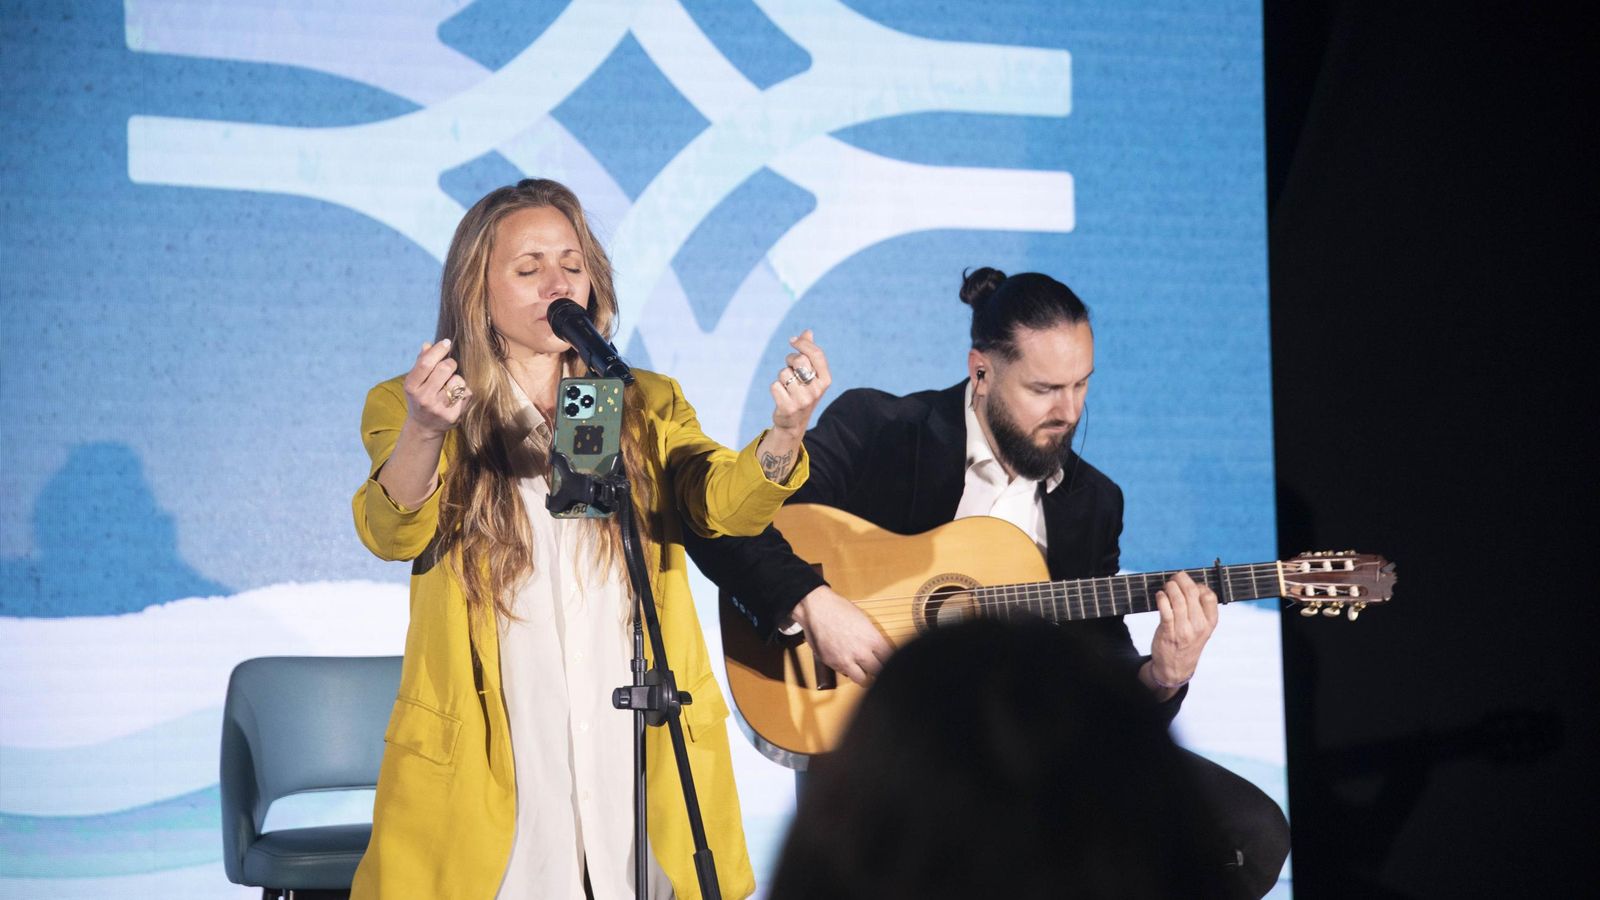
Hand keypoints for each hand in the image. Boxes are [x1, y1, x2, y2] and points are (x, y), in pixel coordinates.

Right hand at [402, 339, 470, 435]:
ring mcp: (438, 408)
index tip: (446, 343)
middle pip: (445, 368)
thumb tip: (428, 344)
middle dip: (450, 363)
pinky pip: (466, 393)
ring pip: (458, 380)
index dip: (438, 350)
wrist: (424, 427)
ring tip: (450, 385)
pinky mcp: (452, 416)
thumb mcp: (415, 381)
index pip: (426, 363)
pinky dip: (464, 391)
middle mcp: (423, 398)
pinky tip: (455, 397)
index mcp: (411, 386)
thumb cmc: (420, 397)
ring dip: (458, 378)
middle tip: (449, 366)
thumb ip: (421, 362)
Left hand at [769, 329, 830, 435]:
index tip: (792, 341)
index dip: (803, 344)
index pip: (816, 355)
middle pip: (799, 360)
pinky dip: (775, 388)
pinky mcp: (788, 407)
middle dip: (790, 360)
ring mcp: (803, 400)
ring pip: (784, 373)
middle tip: (790, 368)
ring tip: (787, 387)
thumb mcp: (810, 374)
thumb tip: (808, 332)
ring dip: (782, 377)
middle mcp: (816, 390)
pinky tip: (781, 396)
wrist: (794, 423)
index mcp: (825, 380)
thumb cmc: (802, 392)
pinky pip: (775, 385)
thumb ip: (809, 353)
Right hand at [789, 585, 892, 684]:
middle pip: (878, 672)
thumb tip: (880, 651)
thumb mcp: (865, 621)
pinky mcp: (832, 663)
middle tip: (879, 668)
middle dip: (880, 671)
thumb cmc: (840, 609)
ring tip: (865, 671)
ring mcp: (846, 660)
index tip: (891, 662)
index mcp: (872, 639)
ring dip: (865, 676)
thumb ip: (873, 639)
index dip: (892, 661)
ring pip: (862, 680)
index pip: (890, 659)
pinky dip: (848, 671)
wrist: (817, 608)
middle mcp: (861, 652)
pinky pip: (845, 674)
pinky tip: (848, 662)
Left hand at [1146, 570, 1218, 692]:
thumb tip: (1192, 584)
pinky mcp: (1168, 632)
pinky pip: (1165, 610)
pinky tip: (1160, 595)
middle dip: (1182, 580)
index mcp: (1210, 623)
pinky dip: (1161, 598)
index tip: (1191, 584)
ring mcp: (1183, 630)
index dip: (1199, 585)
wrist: (1176, 668)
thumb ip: (1201, 610)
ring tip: (1167, 586)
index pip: (1210, 596)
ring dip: (1170, 587)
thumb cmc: (1188, 643)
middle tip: (1175, 577)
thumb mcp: (1202, 629)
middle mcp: (1199, 626)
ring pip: (1178, 599)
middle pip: (1192, 593)